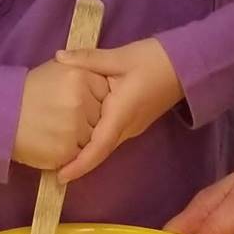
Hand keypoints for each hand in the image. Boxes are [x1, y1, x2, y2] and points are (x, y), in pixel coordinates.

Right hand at [12, 59, 106, 172]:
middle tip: (66, 117)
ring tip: (59, 130)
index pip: (106, 92)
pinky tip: (55, 141)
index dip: (95, 100)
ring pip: (93, 137)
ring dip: (81, 138)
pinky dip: (71, 152)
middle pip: (101, 116)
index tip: (80, 103)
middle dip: (90, 119)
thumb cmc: (28, 92)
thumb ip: (81, 70)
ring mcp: (75, 127)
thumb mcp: (56, 69)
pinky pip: (81, 155)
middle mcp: (81, 101)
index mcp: (80, 76)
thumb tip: (105, 78)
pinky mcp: (67, 151)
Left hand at [54, 39, 182, 180]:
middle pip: (99, 151)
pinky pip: (109, 136)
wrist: (185, 65)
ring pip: (104, 145)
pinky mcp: (132, 121)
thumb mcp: (119, 57)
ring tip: (58, 156)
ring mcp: (131, 127)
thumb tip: (58, 56)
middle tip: (49, 166)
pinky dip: (92, 141)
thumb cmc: (154, 61)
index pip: (99, 147)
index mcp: (121, 114)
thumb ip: (87, 58)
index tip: (61, 177)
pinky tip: (76, 136)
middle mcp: (127, 127)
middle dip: (76, 164)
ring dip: (84, 154)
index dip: (80, 165)